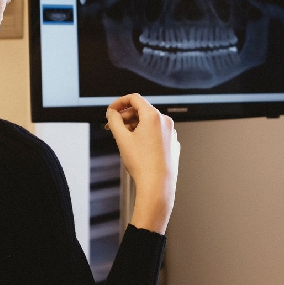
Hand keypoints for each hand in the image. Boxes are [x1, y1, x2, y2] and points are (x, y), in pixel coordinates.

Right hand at [106, 94, 178, 233]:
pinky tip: (136, 147)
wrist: (157, 185)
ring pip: (149, 124)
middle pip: (142, 111)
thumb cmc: (142, 164)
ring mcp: (171, 133)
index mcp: (154, 116)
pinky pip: (157, 134)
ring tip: (122, 137)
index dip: (119, 102)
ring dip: (134, 126)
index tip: (111, 110)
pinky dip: (145, 135)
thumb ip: (114, 121)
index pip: (134, 99)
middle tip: (112, 126)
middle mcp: (165, 122)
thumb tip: (112, 113)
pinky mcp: (172, 144)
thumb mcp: (122, 139)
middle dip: (125, 117)